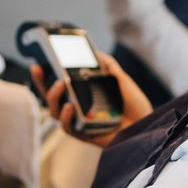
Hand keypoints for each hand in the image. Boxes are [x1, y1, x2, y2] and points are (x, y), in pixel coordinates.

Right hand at [32, 52, 152, 147]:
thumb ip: (109, 67)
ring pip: (55, 112)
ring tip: (60, 84)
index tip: (39, 61)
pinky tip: (70, 107)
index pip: (59, 84)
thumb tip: (96, 52)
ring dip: (54, 97)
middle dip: (41, 83)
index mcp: (83, 95)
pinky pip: (68, 128)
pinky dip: (65, 117)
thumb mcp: (122, 81)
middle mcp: (78, 109)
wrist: (149, 125)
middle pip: (51, 97)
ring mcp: (80, 122)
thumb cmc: (135, 107)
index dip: (45, 75)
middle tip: (39, 69)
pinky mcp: (85, 135)